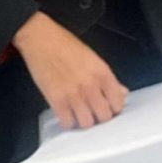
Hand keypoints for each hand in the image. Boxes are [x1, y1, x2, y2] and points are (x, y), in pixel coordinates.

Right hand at [14, 13, 127, 130]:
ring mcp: (73, 94)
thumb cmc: (65, 44)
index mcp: (103, 73)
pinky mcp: (56, 99)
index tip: (107, 106)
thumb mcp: (93, 58)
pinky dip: (68, 121)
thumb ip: (108, 78)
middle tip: (92, 111)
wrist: (39, 38)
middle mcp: (91, 85)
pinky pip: (68, 122)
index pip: (118, 103)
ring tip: (79, 113)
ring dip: (84, 120)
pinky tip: (66, 113)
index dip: (113, 107)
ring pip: (87, 123)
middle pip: (104, 117)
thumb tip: (121, 92)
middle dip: (99, 116)